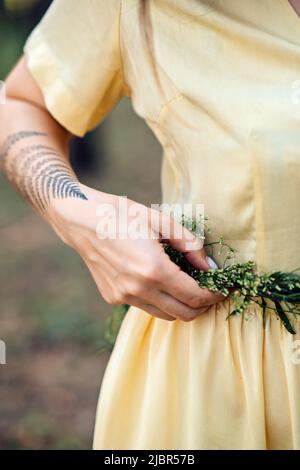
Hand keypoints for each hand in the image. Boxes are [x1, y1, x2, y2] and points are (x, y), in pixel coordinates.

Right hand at [47, 184, 224, 320]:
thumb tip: (210, 265)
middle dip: (202, 306)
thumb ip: (189, 244)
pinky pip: (145, 307)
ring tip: (186, 287)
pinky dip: (159, 301)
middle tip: (209, 291)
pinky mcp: (112, 297)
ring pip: (164, 315)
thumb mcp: (160, 220)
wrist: (81, 219)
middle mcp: (138, 289)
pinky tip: (158, 281)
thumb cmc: (121, 214)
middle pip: (183, 314)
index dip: (214, 295)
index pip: (195, 296)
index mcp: (154, 269)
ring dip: (180, 306)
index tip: (222, 289)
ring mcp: (123, 296)